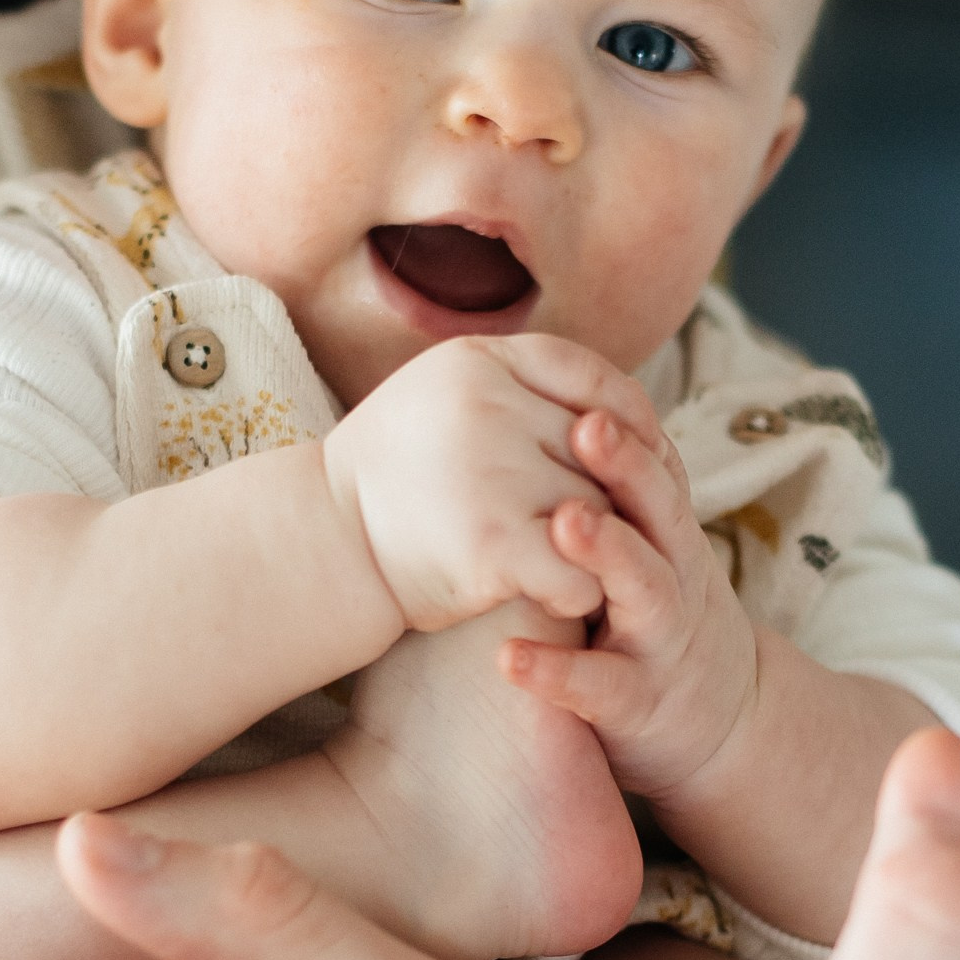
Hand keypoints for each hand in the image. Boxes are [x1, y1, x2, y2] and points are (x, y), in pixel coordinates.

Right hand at [323, 336, 664, 635]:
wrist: (324, 546)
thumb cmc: (396, 479)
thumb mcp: (445, 398)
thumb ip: (520, 388)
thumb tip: (620, 410)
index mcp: (478, 360)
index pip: (586, 375)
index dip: (624, 417)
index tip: (635, 454)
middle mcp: (487, 405)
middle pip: (599, 451)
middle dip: (607, 492)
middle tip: (603, 527)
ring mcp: (493, 473)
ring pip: (597, 513)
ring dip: (598, 549)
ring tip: (579, 567)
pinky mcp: (495, 543)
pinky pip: (578, 570)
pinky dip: (578, 592)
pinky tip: (558, 599)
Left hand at [499, 406, 759, 801]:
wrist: (726, 725)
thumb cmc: (659, 620)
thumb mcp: (655, 553)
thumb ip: (619, 498)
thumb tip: (551, 409)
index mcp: (670, 535)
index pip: (657, 469)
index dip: (631, 430)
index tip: (590, 391)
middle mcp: (674, 577)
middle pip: (660, 512)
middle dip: (628, 469)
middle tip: (586, 427)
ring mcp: (660, 640)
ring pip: (645, 588)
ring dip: (608, 553)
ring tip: (563, 522)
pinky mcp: (638, 702)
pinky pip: (599, 685)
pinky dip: (556, 672)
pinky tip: (509, 657)